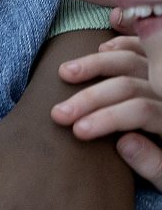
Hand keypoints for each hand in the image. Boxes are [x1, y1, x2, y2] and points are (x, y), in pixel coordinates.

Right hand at [56, 35, 161, 186]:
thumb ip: (155, 165)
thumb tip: (123, 143)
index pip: (140, 111)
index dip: (107, 119)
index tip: (77, 132)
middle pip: (130, 86)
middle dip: (91, 98)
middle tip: (58, 114)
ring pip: (133, 62)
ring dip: (97, 64)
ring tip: (65, 72)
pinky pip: (144, 51)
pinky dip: (124, 45)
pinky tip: (102, 48)